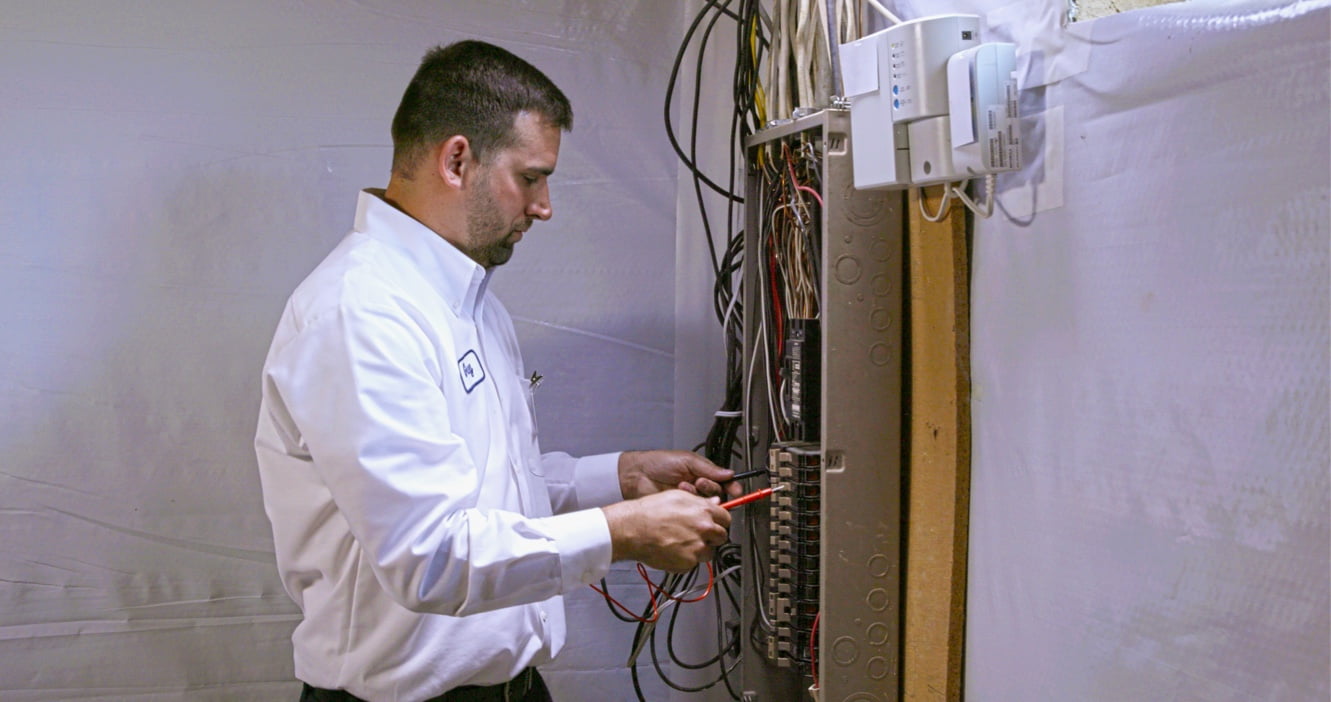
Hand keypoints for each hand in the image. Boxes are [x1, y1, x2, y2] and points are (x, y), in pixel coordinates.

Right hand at [601, 491, 731, 572]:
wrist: (632, 529)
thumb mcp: (677, 496)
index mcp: (704, 511)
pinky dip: (686, 559)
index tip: (715, 523)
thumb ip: (700, 502)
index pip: (726, 518)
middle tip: (699, 534)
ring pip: (709, 552)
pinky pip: (693, 563)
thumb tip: (714, 504)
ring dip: (700, 549)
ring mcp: (697, 548)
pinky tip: (674, 550)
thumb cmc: (650, 511)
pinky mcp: (687, 563)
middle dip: (712, 536)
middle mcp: (704, 530)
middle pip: (721, 537)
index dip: (719, 521)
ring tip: (682, 542)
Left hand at [618, 450, 744, 500]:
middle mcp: (698, 487)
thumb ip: (709, 468)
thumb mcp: (687, 460)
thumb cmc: (659, 463)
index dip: (732, 486)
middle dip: (712, 489)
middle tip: (701, 482)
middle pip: (718, 495)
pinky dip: (689, 502)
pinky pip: (693, 511)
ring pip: (706, 504)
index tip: (737, 490)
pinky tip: (680, 492)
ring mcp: (690, 499)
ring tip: (686, 485)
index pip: (723, 481)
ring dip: (699, 494)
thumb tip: (729, 474)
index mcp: (702, 472)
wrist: (637, 475)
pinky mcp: (681, 511)